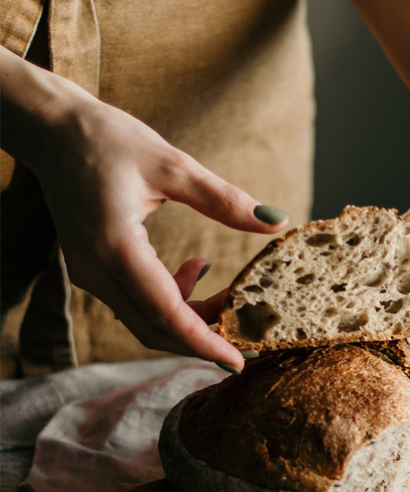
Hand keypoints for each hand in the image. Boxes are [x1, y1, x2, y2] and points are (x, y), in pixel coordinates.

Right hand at [23, 81, 286, 369]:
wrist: (51, 129)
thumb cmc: (107, 139)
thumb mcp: (172, 165)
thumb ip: (224, 200)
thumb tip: (276, 221)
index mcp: (114, 246)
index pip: (164, 314)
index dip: (203, 342)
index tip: (238, 362)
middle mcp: (96, 270)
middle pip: (154, 328)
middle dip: (202, 338)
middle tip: (246, 335)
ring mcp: (89, 274)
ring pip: (145, 319)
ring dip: (189, 318)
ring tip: (229, 295)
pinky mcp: (92, 269)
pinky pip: (135, 302)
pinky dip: (171, 299)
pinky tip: (196, 268)